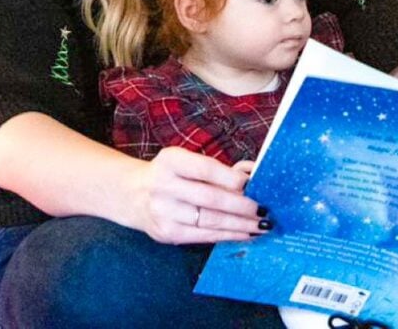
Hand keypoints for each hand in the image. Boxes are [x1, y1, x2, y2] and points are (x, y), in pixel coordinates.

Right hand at [127, 146, 266, 244]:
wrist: (133, 194)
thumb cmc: (172, 175)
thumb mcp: (187, 161)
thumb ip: (218, 168)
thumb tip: (254, 173)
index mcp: (170, 160)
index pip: (205, 169)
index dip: (231, 178)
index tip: (253, 184)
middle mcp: (163, 185)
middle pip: (210, 199)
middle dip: (242, 206)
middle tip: (264, 210)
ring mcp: (163, 212)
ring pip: (210, 221)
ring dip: (240, 225)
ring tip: (261, 225)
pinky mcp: (166, 233)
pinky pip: (203, 236)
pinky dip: (227, 235)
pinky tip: (244, 234)